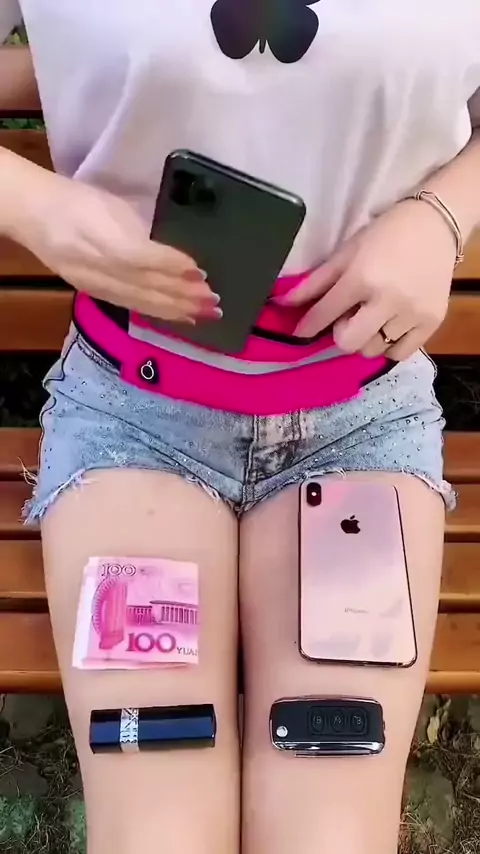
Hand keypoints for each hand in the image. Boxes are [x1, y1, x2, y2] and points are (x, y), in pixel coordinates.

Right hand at [8, 165, 219, 323]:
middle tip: (215, 302)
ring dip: (176, 309)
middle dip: (184, 296)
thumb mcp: (113, 207)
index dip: (173, 267)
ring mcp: (98, 284)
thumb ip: (141, 231)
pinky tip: (178, 316)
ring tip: (204, 313)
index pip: (143, 258)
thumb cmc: (79, 202)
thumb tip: (174, 255)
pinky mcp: (95, 292)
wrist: (34, 215)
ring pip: (142, 301)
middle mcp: (102, 268)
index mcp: (106, 240)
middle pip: (147, 286)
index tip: (201, 272)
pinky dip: (157, 312)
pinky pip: (131, 306)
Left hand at [280, 200, 456, 359]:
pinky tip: (389, 326)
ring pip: (373, 350)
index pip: (325, 314)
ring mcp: (413, 314)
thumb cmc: (387, 234)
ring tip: (372, 317)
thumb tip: (284, 302)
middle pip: (349, 343)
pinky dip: (389, 345)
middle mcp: (389, 300)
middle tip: (348, 316)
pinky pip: (400, 353)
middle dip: (341, 333)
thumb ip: (317, 281)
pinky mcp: (432, 322)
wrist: (437, 224)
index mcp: (363, 278)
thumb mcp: (347, 252)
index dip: (308, 326)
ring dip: (366, 338)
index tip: (299, 332)